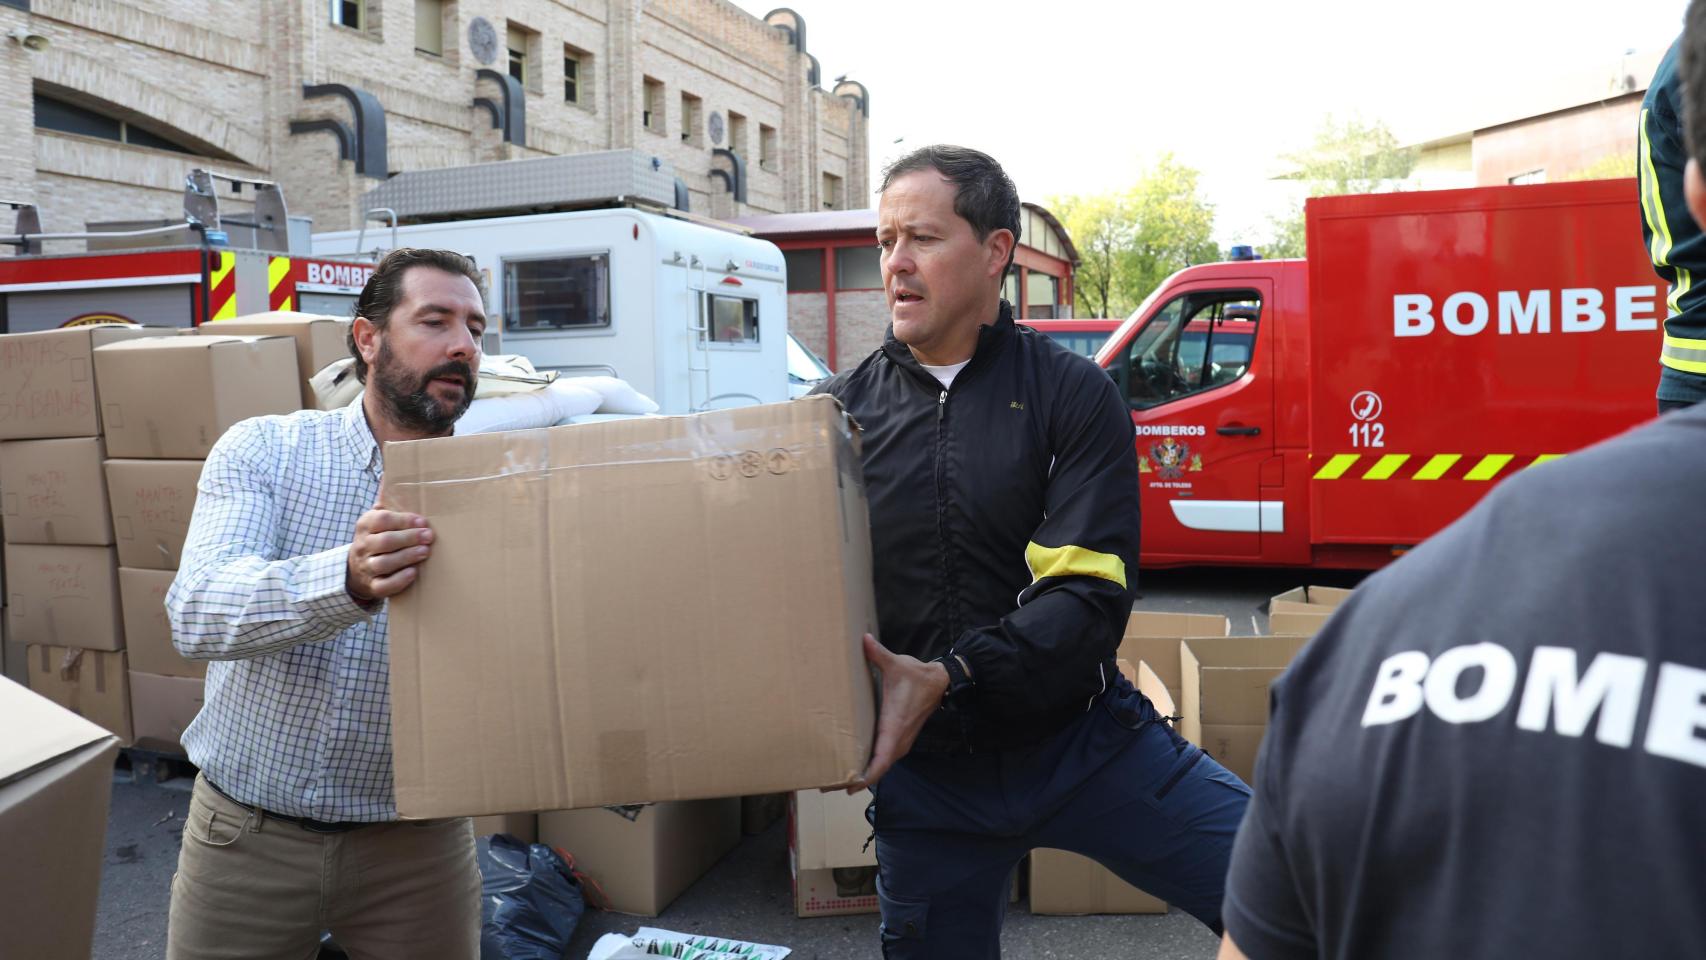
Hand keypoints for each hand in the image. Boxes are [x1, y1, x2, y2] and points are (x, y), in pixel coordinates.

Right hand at [347, 505, 433, 602]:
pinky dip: (399, 580)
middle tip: (429, 536)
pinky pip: (383, 585)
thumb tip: (389, 476)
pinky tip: (413, 573)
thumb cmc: (376, 538)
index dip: (403, 520)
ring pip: (384, 563)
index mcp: (365, 526)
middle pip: (385, 541)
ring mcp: (366, 567)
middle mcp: (363, 546)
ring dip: (406, 557)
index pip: (381, 520)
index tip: (422, 521)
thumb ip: (386, 502)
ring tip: (424, 552)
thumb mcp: (376, 519)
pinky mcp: (372, 586)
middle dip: (409, 538)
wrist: (356, 569)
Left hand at [849, 634, 947, 792]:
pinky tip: (853, 767)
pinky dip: (869, 767)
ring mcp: (899, 742)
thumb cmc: (917, 676)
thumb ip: (878, 654)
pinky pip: (883, 759)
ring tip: (836, 781)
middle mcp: (897, 739)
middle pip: (876, 769)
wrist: (939, 683)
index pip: (881, 761)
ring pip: (880, 766)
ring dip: (862, 775)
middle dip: (855, 780)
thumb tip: (864, 639)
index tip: (848, 786)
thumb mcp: (897, 664)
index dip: (866, 777)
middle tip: (828, 786)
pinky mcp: (899, 739)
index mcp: (894, 727)